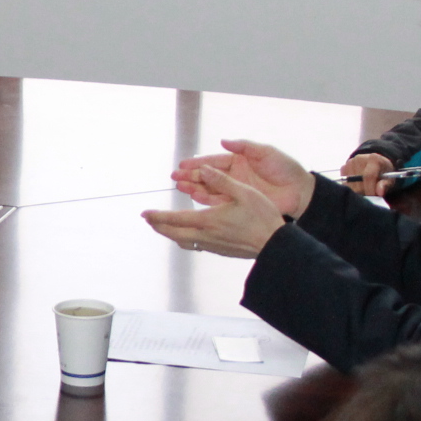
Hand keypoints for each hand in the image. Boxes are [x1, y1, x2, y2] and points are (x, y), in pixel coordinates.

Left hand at [143, 162, 287, 258]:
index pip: (174, 219)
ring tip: (164, 227)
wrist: (275, 245)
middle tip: (149, 220)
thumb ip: (222, 181)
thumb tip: (203, 169)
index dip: (157, 216)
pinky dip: (185, 239)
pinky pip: (195, 246)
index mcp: (208, 220)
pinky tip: (189, 235)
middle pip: (174, 233)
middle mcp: (206, 235)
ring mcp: (213, 246)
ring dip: (171, 234)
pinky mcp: (221, 251)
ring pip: (183, 242)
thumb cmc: (263, 217)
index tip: (144, 214)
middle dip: (159, 226)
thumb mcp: (244, 192)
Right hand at [174, 138, 314, 218]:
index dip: (198, 163)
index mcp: (239, 160)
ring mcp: (235, 190)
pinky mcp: (240, 203)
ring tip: (182, 187)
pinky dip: (207, 200)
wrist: (299, 191)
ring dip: (195, 188)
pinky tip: (195, 197)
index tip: (183, 165)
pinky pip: (219, 202)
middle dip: (191, 176)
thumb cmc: (285, 168)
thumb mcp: (265, 152)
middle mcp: (234, 175)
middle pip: (208, 176)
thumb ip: (244, 147)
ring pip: (210, 189)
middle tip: (176, 178)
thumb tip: (224, 141)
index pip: (214, 161)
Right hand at [338, 152, 393, 195]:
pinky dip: (351, 188)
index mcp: (374, 159)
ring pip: (350, 184)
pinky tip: (358, 186)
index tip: (373, 196)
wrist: (376, 165)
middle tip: (370, 194)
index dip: (370, 189)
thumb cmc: (384, 173)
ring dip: (357, 190)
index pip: (369, 176)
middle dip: (364, 191)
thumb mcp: (389, 179)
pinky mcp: (344, 167)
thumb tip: (380, 192)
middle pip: (358, 181)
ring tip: (365, 189)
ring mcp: (350, 163)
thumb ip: (385, 185)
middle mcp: (360, 158)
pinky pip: (345, 183)